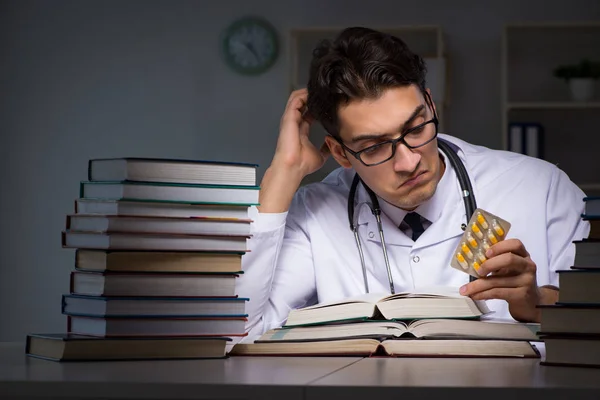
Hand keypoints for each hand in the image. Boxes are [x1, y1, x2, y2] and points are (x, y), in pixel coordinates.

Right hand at [258, 89, 329, 212]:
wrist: (293, 167)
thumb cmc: (303, 164)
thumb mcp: (320, 156)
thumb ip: (326, 149)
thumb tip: (333, 145)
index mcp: (301, 130)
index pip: (307, 114)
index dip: (316, 107)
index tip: (327, 104)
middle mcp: (295, 123)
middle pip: (301, 103)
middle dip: (312, 96)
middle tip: (325, 93)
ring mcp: (291, 119)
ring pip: (297, 98)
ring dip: (307, 92)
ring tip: (319, 89)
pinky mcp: (289, 117)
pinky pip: (295, 100)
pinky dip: (303, 94)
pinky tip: (314, 93)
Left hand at [459, 238, 541, 321]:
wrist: (530, 302)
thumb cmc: (515, 281)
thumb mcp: (509, 268)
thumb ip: (496, 262)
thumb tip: (472, 262)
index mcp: (523, 255)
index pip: (516, 244)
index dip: (500, 246)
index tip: (486, 252)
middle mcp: (527, 266)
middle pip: (509, 259)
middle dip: (489, 264)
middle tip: (478, 271)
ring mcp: (527, 281)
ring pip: (499, 280)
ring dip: (478, 285)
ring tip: (466, 289)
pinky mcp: (522, 295)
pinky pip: (498, 292)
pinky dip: (483, 294)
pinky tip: (475, 295)